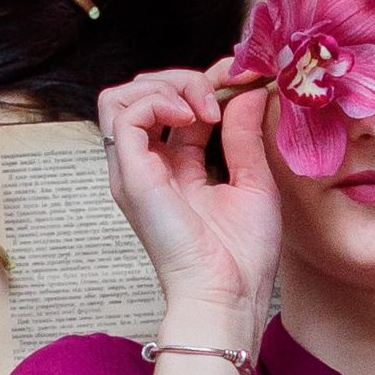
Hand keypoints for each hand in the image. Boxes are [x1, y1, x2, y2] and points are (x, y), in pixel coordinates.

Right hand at [98, 57, 278, 347]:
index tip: (243, 82)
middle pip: (142, 94)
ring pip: (122, 96)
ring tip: (204, 107)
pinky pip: (124, 113)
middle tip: (224, 91)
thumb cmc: (242, 256)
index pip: (174, 106)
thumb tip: (248, 93)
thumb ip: (244, 135)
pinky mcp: (130, 175)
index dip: (205, 84)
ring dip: (167, 85)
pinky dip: (158, 101)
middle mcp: (148, 166)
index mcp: (176, 168)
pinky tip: (193, 118)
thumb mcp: (253, 180)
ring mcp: (134, 169)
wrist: (229, 296)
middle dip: (185, 79)